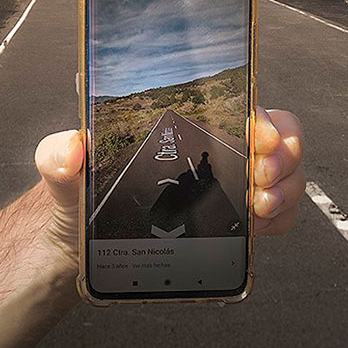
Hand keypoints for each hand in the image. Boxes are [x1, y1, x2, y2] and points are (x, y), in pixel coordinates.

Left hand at [34, 106, 304, 268]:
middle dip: (283, 158)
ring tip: (258, 210)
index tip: (260, 141)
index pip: (246, 105)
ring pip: (289, 172)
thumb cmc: (83, 192)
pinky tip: (258, 228)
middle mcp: (221, 144)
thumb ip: (59, 152)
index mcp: (191, 120)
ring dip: (286, 191)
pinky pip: (282, 211)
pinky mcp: (238, 216)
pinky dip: (281, 219)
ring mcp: (234, 180)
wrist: (86, 241)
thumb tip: (70, 149)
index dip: (264, 120)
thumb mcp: (65, 167)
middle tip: (259, 183)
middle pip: (281, 135)